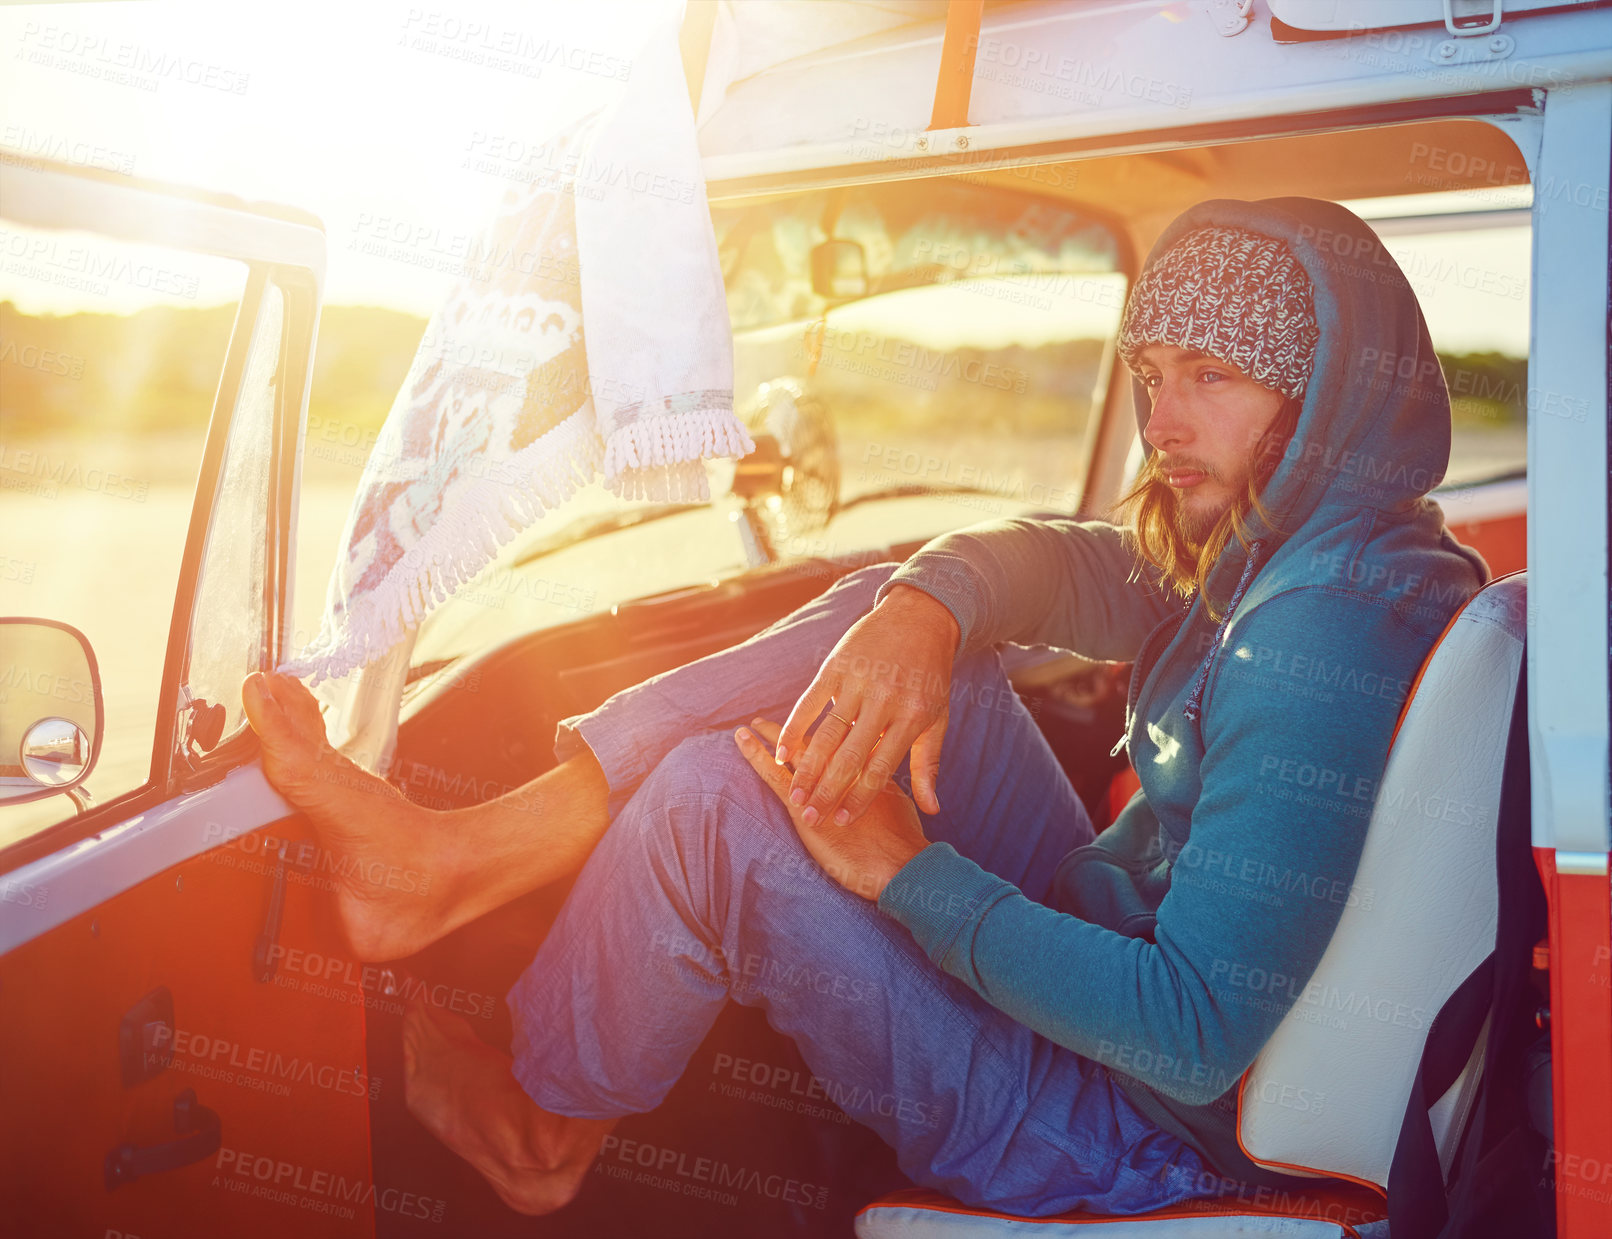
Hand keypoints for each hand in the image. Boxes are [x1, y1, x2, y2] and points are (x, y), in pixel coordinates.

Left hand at [734, 719, 928, 902]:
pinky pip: (774, 774)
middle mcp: (842, 763)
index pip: (844, 734)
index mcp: (867, 759)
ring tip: (752, 724)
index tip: (816, 711)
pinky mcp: (802, 804)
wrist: (901, 863)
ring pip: (793, 751)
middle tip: (776, 716)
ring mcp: (821, 782)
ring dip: (773, 734)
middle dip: (797, 725)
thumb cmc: (904, 838)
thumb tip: (877, 770)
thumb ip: (882, 781)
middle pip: (817, 737)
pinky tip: (743, 739)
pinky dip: (757, 755)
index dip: (829, 723)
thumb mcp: (897, 801)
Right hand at [775, 583, 958, 829]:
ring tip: (795, 794)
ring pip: (827, 733)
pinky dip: (794, 728)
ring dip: (807, 767)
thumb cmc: (930, 676)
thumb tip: (931, 810)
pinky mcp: (837, 666)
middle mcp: (883, 701)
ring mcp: (858, 682)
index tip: (841, 821)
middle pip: (849, 756)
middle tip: (810, 818)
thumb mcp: (936, 718)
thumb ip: (928, 765)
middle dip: (827, 791)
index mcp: (910, 717)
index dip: (859, 797)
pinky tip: (781, 753)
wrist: (920, 618)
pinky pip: (809, 702)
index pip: (880, 767)